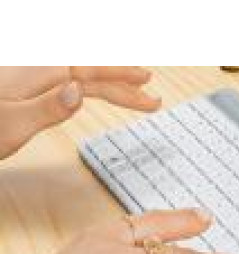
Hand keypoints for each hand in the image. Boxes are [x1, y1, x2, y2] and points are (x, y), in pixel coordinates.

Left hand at [0, 66, 160, 159]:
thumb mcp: (12, 125)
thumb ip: (47, 107)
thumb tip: (80, 90)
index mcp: (36, 76)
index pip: (89, 72)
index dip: (121, 75)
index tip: (147, 82)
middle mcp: (36, 74)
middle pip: (90, 73)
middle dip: (124, 84)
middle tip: (152, 97)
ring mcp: (31, 82)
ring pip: (81, 79)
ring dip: (110, 88)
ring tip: (133, 96)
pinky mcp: (27, 92)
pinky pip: (68, 86)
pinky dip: (89, 89)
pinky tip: (92, 93)